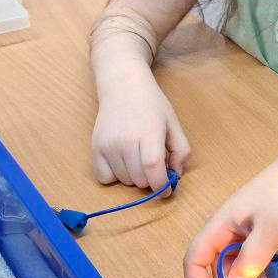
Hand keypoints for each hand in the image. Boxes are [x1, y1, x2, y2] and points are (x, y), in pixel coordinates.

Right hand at [91, 74, 188, 190]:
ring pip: (124, 180)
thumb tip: (176, 175)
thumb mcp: (173, 123)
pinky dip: (115, 177)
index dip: (161, 185)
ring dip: (135, 178)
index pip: (152, 168)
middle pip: (139, 179)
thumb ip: (181, 150)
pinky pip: (104, 178)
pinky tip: (122, 162)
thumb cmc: (152, 104)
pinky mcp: (95, 148)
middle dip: (151, 180)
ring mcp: (108, 145)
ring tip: (138, 158)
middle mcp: (125, 140)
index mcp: (149, 132)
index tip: (166, 190)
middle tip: (153, 166)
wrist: (123, 86)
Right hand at [182, 132, 277, 277]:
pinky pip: (250, 262)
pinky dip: (258, 274)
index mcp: (219, 227)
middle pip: (214, 267)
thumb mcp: (270, 228)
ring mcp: (241, 235)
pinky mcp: (256, 238)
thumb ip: (252, 257)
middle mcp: (225, 232)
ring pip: (234, 267)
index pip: (194, 258)